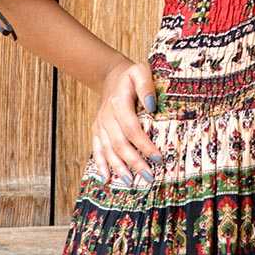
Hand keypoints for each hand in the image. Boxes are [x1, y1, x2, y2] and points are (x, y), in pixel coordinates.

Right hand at [91, 59, 162, 186]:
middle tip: (148, 177)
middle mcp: (107, 116)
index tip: (158, 158)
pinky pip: (96, 148)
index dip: (144, 145)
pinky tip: (106, 178)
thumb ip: (146, 86)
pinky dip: (100, 164)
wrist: (112, 75)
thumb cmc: (131, 75)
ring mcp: (100, 124)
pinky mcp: (97, 129)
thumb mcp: (141, 71)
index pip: (132, 128)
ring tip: (130, 183)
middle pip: (119, 143)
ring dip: (118, 167)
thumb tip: (152, 106)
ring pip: (107, 149)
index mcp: (119, 102)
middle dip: (134, 162)